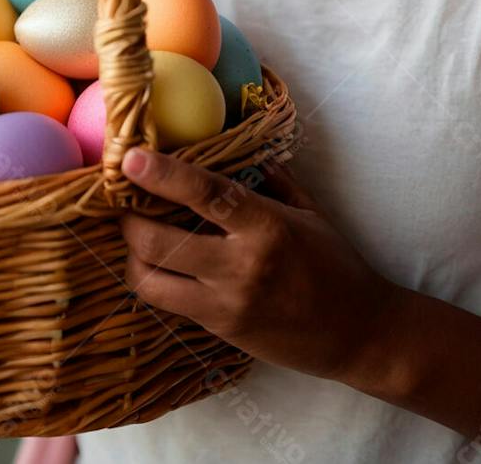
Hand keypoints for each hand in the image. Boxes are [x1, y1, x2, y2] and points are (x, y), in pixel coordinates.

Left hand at [118, 147, 397, 382]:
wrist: (357, 333)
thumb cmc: (335, 264)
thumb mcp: (308, 211)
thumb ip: (270, 178)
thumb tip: (235, 147)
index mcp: (267, 225)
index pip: (205, 193)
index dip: (163, 174)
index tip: (131, 158)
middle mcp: (241, 265)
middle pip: (160, 241)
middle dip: (129, 218)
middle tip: (124, 198)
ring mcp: (226, 303)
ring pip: (151, 279)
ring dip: (133, 254)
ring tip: (136, 233)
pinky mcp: (219, 331)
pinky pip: (167, 302)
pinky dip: (153, 280)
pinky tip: (158, 263)